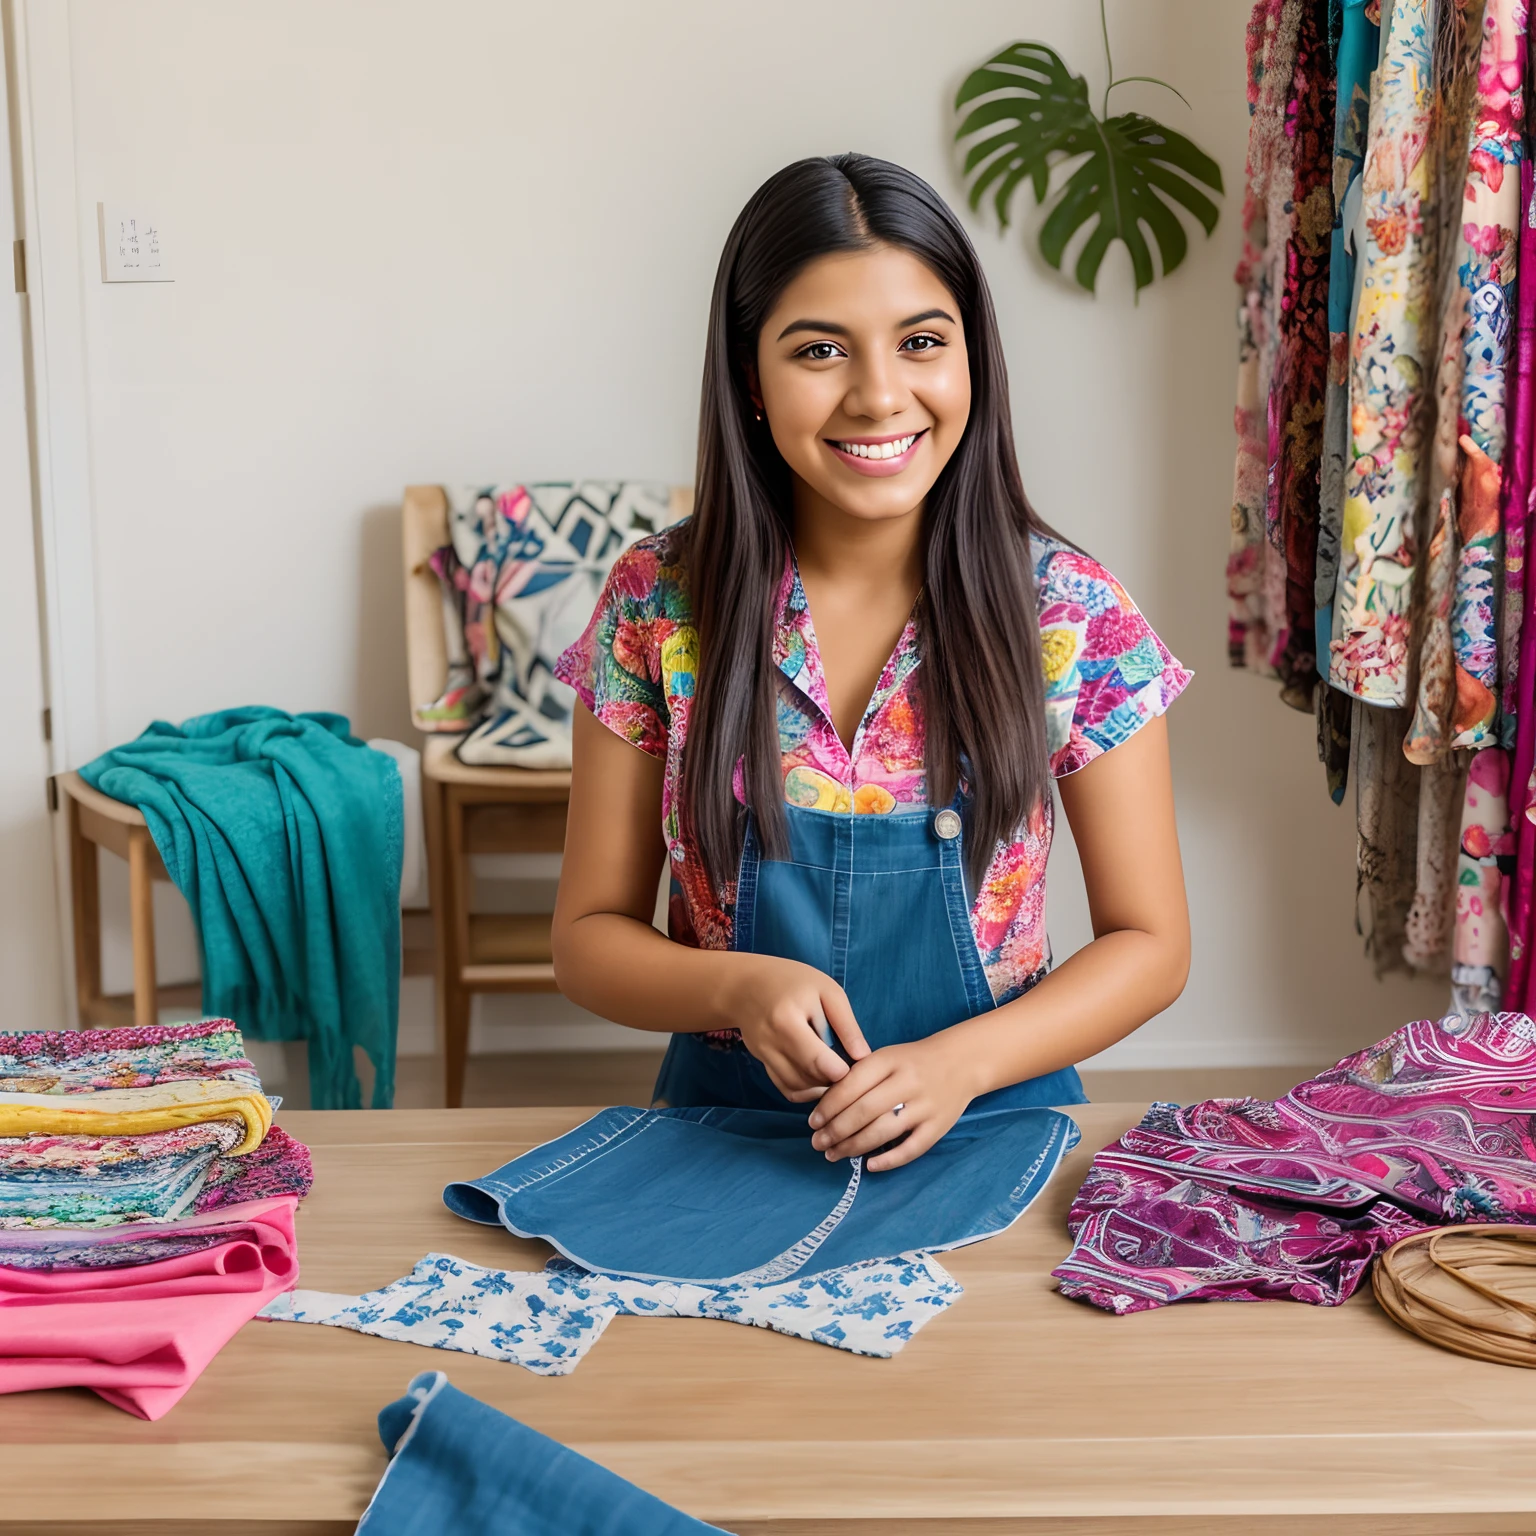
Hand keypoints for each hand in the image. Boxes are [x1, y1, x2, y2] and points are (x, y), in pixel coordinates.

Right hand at [718, 955, 869, 1101]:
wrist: (745, 984)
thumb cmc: (792, 981)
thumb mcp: (826, 991)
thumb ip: (846, 1024)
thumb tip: (863, 1057)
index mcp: (787, 1021)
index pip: (819, 1063)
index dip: (843, 1071)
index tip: (855, 1063)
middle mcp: (771, 1044)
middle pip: (809, 1080)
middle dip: (834, 1080)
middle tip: (850, 1068)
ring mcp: (763, 1057)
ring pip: (798, 1089)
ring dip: (820, 1087)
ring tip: (835, 1069)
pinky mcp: (762, 1064)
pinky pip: (786, 1089)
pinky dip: (806, 1090)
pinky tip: (818, 1076)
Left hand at [807, 1034, 978, 1170]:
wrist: (961, 1061)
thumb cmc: (912, 1061)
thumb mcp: (885, 1056)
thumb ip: (859, 1076)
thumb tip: (824, 1105)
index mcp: (889, 1060)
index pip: (851, 1085)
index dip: (828, 1106)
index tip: (813, 1122)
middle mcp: (907, 1082)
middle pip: (864, 1111)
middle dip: (836, 1130)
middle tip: (818, 1143)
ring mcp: (925, 1106)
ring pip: (883, 1131)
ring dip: (854, 1146)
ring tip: (834, 1154)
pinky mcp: (939, 1126)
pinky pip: (912, 1148)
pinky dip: (889, 1160)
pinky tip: (869, 1164)